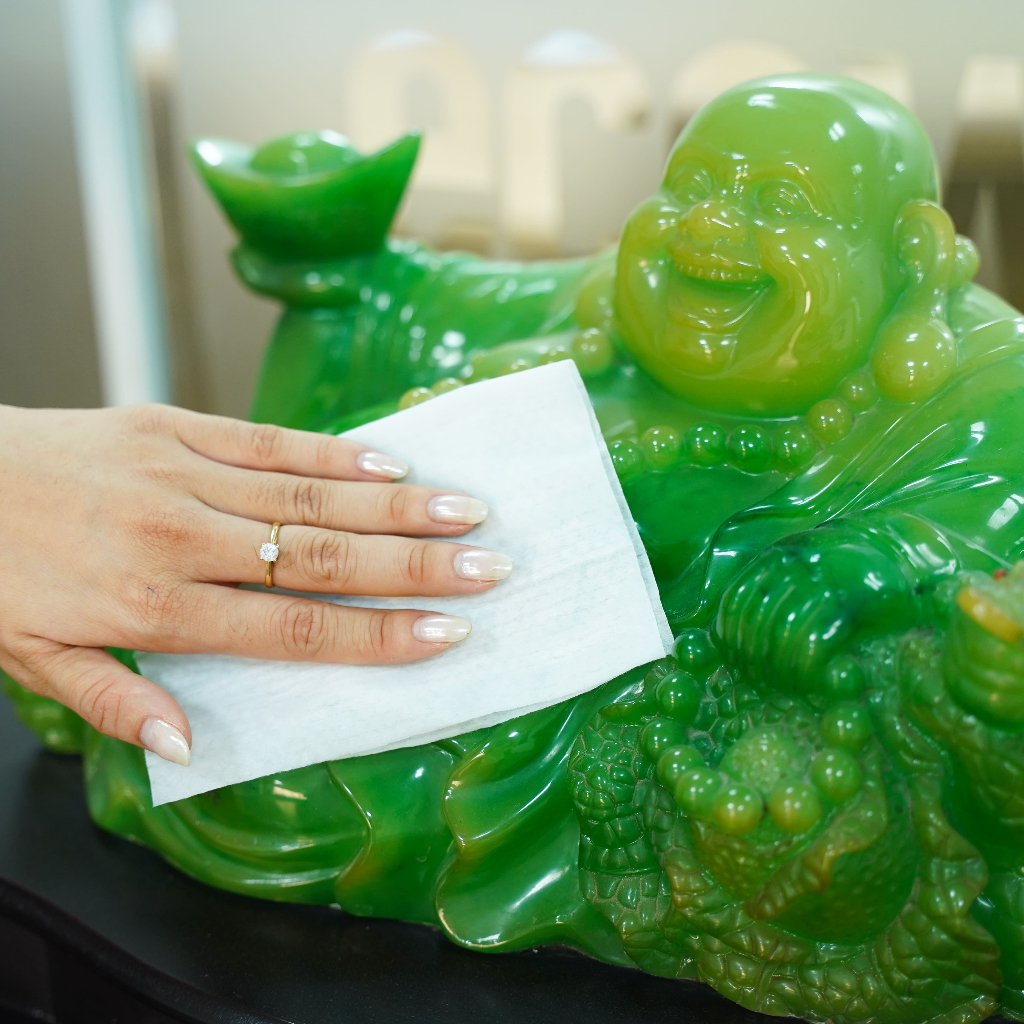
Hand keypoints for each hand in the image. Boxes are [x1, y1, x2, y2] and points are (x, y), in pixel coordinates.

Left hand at [0, 404, 511, 762]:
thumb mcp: (31, 660)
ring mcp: (182, 473)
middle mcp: (179, 538)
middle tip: (489, 569)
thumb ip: (115, 700)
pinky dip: (334, 454)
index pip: (292, 629)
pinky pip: (267, 441)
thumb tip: (188, 747)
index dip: (376, 636)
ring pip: (308, 495)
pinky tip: (390, 464)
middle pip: (319, 559)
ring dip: (395, 507)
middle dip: (414, 568)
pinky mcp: (174, 425)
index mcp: (153, 607)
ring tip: (466, 512)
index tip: (446, 636)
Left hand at [714, 527, 910, 688]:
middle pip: (756, 622)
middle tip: (765, 682)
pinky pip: (814, 643)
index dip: (732, 638)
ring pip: (782, 635)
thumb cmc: (849, 570)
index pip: (735, 601)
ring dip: (782, 668)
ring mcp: (822, 582)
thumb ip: (772, 591)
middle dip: (756, 660)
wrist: (906, 553)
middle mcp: (795, 565)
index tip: (737, 663)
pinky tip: (814, 680)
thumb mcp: (803, 569)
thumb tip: (730, 635)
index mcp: (777, 556)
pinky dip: (808, 668)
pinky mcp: (851, 603)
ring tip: (791, 685)